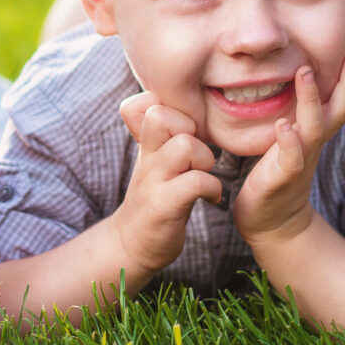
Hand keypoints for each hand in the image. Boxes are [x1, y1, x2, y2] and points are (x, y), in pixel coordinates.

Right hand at [110, 92, 221, 271]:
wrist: (132, 244)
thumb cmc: (153, 198)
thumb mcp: (152, 159)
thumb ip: (160, 132)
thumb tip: (167, 99)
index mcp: (147, 144)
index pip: (145, 102)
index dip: (170, 107)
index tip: (184, 130)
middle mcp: (147, 158)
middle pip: (160, 115)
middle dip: (189, 129)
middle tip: (196, 154)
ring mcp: (153, 181)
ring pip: (184, 145)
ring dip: (203, 159)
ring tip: (203, 175)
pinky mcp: (164, 205)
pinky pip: (196, 182)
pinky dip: (212, 188)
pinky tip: (211, 198)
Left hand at [234, 50, 344, 244]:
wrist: (273, 222)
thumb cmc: (282, 172)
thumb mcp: (299, 137)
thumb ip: (307, 113)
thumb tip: (309, 80)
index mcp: (320, 131)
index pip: (344, 101)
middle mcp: (315, 142)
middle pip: (340, 109)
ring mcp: (300, 158)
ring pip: (312, 127)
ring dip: (311, 99)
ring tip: (306, 71)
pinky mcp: (282, 177)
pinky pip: (289, 159)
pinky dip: (288, 142)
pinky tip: (283, 126)